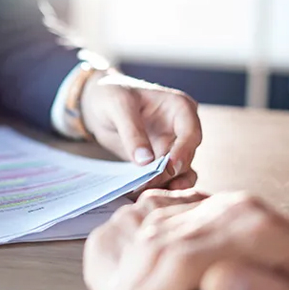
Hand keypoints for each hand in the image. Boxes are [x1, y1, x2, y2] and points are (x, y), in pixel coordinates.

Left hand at [80, 72, 200, 189]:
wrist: (97, 102)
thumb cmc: (111, 94)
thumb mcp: (118, 107)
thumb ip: (132, 133)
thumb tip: (146, 162)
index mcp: (180, 108)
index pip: (191, 133)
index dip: (183, 152)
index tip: (170, 167)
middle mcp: (181, 129)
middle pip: (185, 157)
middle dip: (169, 173)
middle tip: (148, 185)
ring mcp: (172, 147)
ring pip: (180, 172)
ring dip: (166, 185)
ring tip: (148, 194)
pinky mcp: (159, 161)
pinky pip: (165, 179)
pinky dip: (155, 187)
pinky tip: (140, 195)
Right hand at [84, 192, 288, 289]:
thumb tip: (215, 286)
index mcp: (253, 225)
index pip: (181, 258)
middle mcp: (225, 207)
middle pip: (155, 246)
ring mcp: (210, 207)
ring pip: (146, 238)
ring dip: (123, 288)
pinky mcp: (200, 214)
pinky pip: (152, 232)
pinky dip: (131, 269)